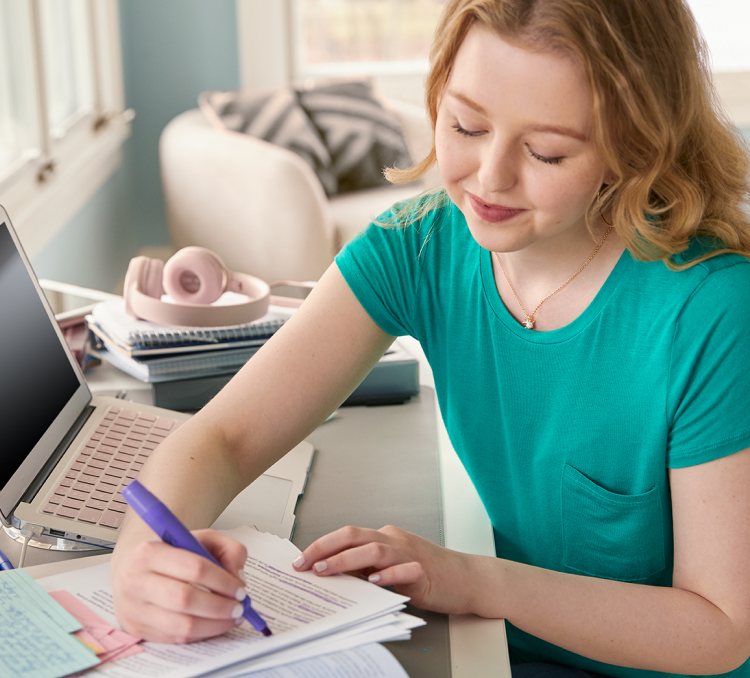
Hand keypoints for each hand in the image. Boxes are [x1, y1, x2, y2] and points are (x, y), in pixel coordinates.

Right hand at [111, 529, 248, 642]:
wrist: (134, 567)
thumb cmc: (173, 552)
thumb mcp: (202, 538)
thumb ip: (228, 550)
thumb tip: (238, 577)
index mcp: (150, 552)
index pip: (194, 567)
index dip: (222, 581)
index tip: (241, 589)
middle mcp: (135, 581)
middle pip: (185, 599)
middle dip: (219, 606)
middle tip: (240, 607)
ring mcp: (133, 608)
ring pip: (181, 624)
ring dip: (214, 625)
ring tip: (232, 618)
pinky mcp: (136, 629)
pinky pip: (175, 638)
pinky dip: (201, 634)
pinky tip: (214, 625)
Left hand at [292, 525, 476, 614]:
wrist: (469, 578)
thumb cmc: (432, 573)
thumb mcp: (394, 565)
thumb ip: (369, 567)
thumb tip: (336, 574)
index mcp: (386, 538)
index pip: (347, 535)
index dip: (322, 545)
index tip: (301, 559)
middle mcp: (394, 541)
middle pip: (354, 535)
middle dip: (325, 549)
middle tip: (305, 564)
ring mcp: (410, 554)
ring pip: (374, 549)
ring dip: (346, 559)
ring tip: (327, 570)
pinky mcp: (425, 572)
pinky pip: (404, 569)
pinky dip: (387, 574)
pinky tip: (374, 582)